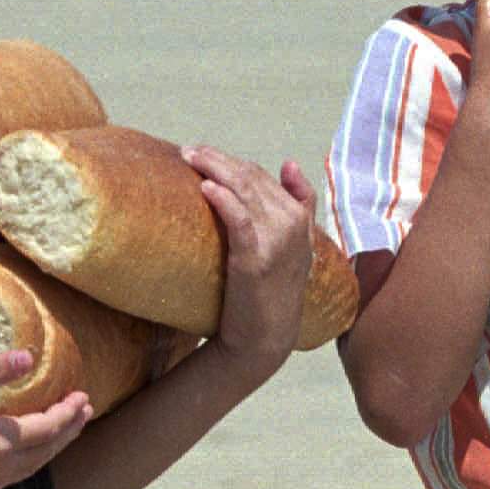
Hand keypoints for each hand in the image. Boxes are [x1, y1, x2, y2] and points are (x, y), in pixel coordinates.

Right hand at [0, 351, 91, 488]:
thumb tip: (28, 356)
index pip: (47, 428)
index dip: (68, 412)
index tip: (83, 396)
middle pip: (45, 451)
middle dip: (68, 430)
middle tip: (84, 411)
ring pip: (30, 467)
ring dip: (50, 447)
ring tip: (64, 428)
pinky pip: (10, 476)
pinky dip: (28, 460)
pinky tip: (27, 448)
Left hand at [181, 145, 314, 374]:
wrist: (266, 337)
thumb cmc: (271, 291)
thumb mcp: (295, 246)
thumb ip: (298, 204)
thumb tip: (289, 163)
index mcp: (300, 218)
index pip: (264, 176)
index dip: (233, 161)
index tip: (205, 154)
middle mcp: (293, 224)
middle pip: (251, 178)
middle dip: (218, 159)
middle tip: (189, 151)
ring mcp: (277, 240)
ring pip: (244, 189)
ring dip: (215, 168)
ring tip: (189, 157)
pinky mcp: (255, 258)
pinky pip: (239, 218)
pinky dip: (223, 199)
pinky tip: (206, 188)